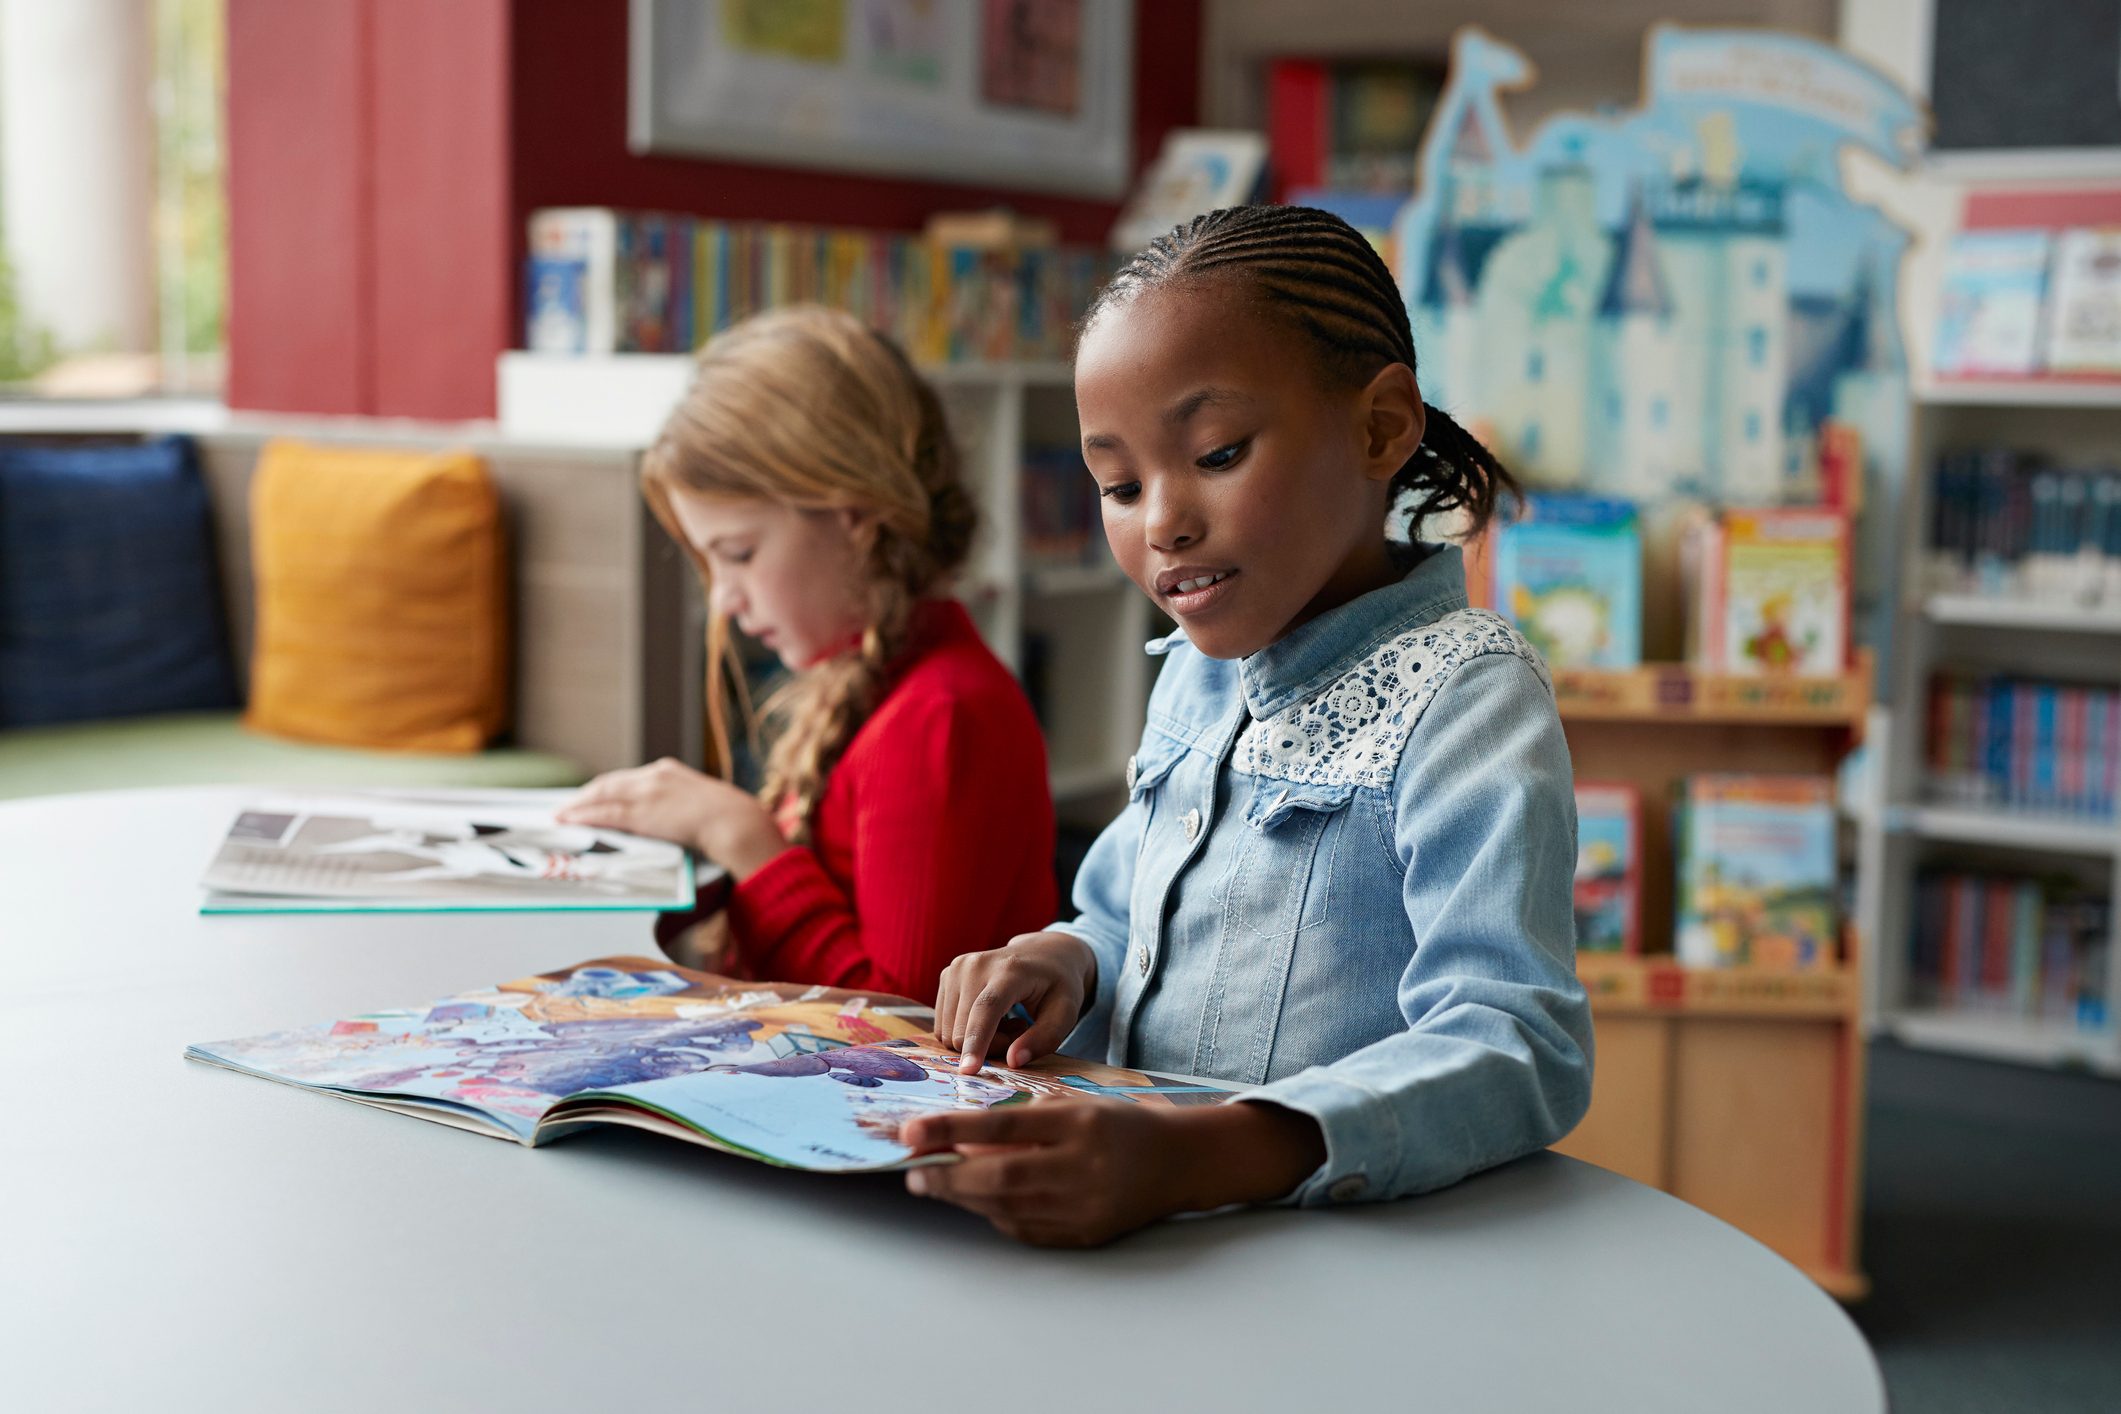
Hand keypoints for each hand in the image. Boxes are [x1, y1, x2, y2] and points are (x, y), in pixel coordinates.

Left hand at [556, 758, 786, 878]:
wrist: (734, 822)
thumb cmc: (726, 819)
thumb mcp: (699, 803)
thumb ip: (679, 806)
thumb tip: (670, 820)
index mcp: (667, 771)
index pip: (627, 778)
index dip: (605, 788)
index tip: (591, 797)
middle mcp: (652, 776)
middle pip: (608, 783)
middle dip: (585, 795)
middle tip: (567, 806)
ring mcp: (646, 793)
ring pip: (601, 797)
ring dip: (577, 806)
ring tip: (561, 816)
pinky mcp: (642, 813)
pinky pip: (605, 814)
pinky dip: (584, 816)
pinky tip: (570, 821)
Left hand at [900, 1099, 1327, 1246]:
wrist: (1179, 1163)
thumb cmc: (1120, 1125)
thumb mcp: (1077, 1105)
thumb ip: (1025, 1119)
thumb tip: (962, 1140)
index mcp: (1079, 1125)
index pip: (1003, 1128)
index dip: (951, 1131)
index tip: (911, 1132)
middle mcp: (1081, 1169)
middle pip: (999, 1177)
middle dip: (947, 1176)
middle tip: (913, 1170)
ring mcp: (1083, 1208)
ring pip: (1007, 1207)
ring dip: (963, 1198)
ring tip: (934, 1184)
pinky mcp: (1084, 1235)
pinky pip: (1026, 1229)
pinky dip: (995, 1214)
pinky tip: (979, 1201)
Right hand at [933, 931, 1096, 1072]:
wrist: (1044, 954)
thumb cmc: (1057, 986)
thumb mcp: (1066, 1013)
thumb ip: (1044, 1039)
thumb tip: (1013, 1062)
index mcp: (1010, 970)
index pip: (986, 1009)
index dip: (977, 1041)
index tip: (969, 1071)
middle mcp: (976, 965)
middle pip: (964, 1029)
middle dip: (990, 1046)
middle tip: (1019, 1031)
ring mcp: (957, 968)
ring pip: (950, 1031)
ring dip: (977, 1039)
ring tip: (1006, 1021)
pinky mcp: (946, 975)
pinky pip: (945, 1025)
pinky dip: (966, 1030)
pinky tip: (991, 1016)